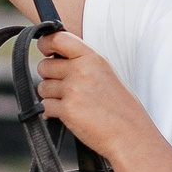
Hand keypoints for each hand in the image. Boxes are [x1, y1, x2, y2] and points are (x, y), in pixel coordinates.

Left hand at [35, 29, 154, 163]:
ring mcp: (73, 89)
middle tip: (65, 87)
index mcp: (92, 58)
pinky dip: (52, 112)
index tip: (45, 50)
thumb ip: (82, 62)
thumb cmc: (120, 107)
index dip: (46, 43)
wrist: (129, 133)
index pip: (59, 38)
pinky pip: (45, 106)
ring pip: (42, 87)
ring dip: (51, 96)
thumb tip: (54, 58)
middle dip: (49, 77)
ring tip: (72, 103)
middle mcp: (81, 70)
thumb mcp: (105, 73)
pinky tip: (69, 115)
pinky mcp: (66, 109)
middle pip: (44, 66)